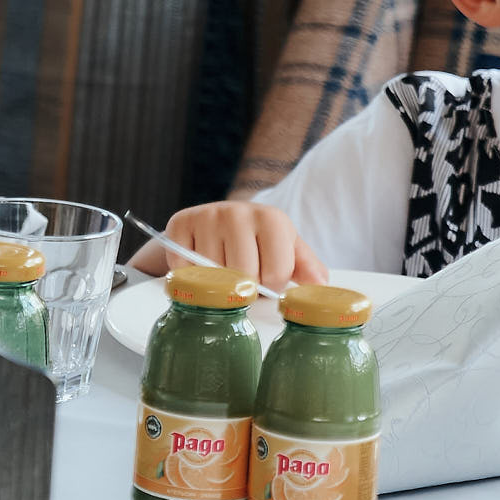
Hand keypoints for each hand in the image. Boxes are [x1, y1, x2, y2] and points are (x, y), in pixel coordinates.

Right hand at [126, 201, 326, 290]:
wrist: (216, 222)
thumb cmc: (257, 241)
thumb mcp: (288, 249)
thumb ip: (308, 269)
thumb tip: (321, 287)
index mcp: (272, 218)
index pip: (275, 273)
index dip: (271, 287)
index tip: (266, 280)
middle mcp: (237, 211)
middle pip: (242, 275)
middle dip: (244, 287)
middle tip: (242, 279)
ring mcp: (205, 216)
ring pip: (213, 276)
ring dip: (217, 284)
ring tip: (221, 272)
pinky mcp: (179, 224)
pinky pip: (184, 269)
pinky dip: (191, 277)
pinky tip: (200, 267)